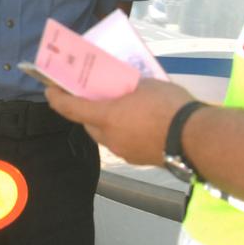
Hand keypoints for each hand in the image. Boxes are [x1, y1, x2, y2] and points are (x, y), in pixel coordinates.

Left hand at [46, 78, 193, 166]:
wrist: (194, 138)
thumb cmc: (167, 105)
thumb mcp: (147, 84)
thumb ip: (130, 87)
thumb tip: (127, 89)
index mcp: (107, 117)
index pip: (72, 109)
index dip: (57, 99)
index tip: (50, 90)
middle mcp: (110, 137)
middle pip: (89, 124)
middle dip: (87, 111)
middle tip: (93, 97)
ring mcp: (123, 152)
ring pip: (106, 135)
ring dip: (107, 123)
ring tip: (121, 109)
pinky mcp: (138, 159)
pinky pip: (123, 143)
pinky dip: (124, 132)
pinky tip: (138, 124)